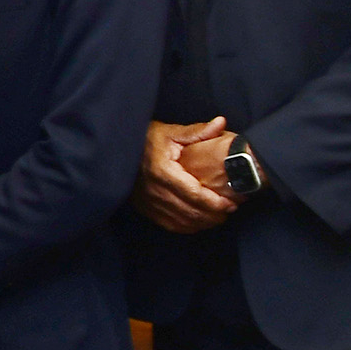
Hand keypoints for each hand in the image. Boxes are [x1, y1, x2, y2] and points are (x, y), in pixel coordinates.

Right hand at [134, 117, 238, 233]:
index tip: (230, 203)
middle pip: (190, 212)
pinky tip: (199, 221)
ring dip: (203, 222)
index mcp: (162, 171)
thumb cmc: (146, 139)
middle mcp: (155, 190)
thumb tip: (221, 123)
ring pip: (182, 222)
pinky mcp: (146, 209)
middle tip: (230, 209)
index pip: (194, 194)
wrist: (119, 149)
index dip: (215, 203)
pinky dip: (188, 226)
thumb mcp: (171, 132)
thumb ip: (197, 131)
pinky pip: (171, 225)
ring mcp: (149, 202)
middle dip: (214, 215)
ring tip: (218, 216)